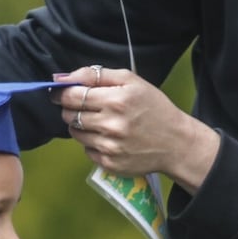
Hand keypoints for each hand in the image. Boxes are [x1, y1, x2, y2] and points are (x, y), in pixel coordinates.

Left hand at [52, 66, 218, 193]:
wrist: (176, 143)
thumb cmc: (154, 108)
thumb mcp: (131, 81)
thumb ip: (96, 74)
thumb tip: (61, 78)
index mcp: (116, 100)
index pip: (71, 96)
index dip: (62, 93)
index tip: (61, 92)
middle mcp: (111, 125)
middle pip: (69, 115)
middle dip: (71, 108)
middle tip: (86, 107)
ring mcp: (109, 147)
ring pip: (75, 133)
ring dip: (81, 126)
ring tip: (100, 122)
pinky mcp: (109, 164)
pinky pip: (86, 150)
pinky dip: (92, 143)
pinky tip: (109, 138)